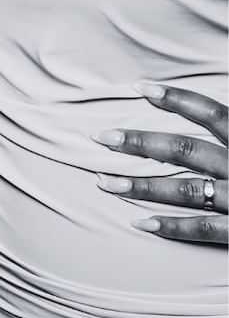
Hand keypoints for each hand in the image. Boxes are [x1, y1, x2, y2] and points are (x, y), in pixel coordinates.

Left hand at [95, 85, 226, 246]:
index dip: (175, 98)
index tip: (140, 87)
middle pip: (184, 150)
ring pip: (184, 191)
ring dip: (141, 186)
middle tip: (101, 138)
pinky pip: (204, 230)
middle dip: (140, 144)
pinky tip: (141, 223)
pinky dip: (172, 227)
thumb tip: (222, 102)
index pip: (211, 112)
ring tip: (104, 182)